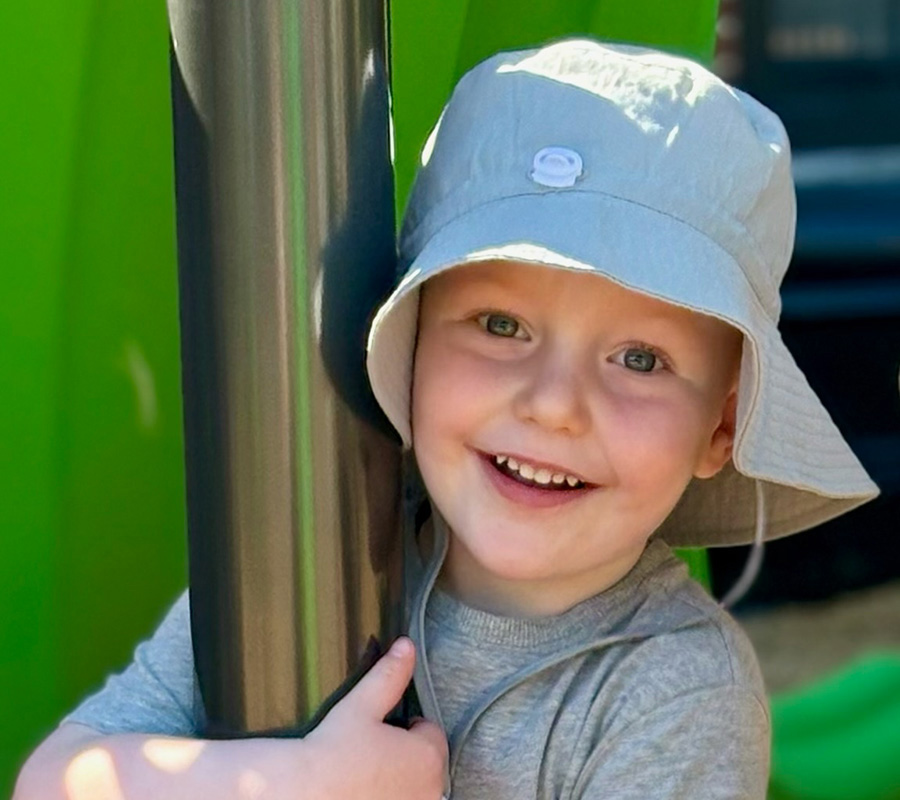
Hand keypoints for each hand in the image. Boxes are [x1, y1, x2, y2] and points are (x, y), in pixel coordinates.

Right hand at [302, 637, 447, 799]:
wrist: (302, 793)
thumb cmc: (333, 752)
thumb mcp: (362, 705)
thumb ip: (389, 675)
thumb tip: (406, 646)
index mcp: (429, 756)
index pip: (430, 733)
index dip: (407, 728)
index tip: (382, 731)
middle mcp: (431, 790)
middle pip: (425, 763)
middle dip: (406, 755)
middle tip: (371, 751)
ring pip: (415, 787)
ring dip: (400, 780)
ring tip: (366, 774)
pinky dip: (388, 797)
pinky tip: (364, 792)